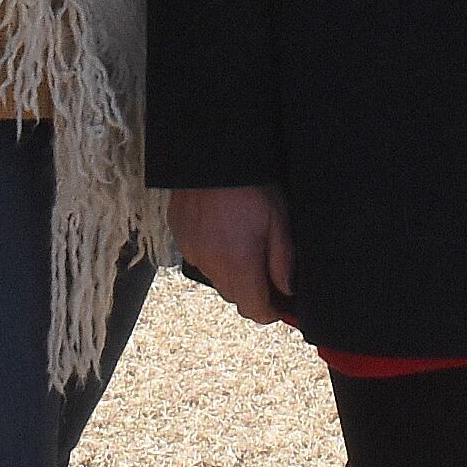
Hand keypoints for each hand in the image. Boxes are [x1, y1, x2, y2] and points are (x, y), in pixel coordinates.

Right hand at [170, 184, 294, 325]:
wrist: (213, 154)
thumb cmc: (252, 185)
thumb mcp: (279, 221)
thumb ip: (283, 260)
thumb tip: (286, 289)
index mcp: (240, 263)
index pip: (253, 310)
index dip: (270, 312)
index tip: (279, 304)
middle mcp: (212, 263)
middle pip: (234, 297)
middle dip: (251, 291)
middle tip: (265, 270)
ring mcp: (192, 250)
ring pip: (216, 278)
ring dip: (230, 273)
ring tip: (242, 244)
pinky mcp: (180, 237)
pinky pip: (199, 258)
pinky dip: (212, 255)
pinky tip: (222, 232)